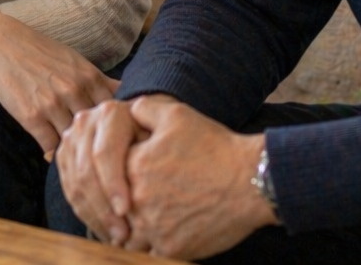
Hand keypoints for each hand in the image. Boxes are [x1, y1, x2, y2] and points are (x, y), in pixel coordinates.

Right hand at [0, 14, 119, 157]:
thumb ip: (100, 80)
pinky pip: (50, 147)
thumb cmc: (41, 53)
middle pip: (98, 129)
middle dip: (100, 143)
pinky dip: (55, 154)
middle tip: (102, 157)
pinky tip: (56, 154)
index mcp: (89, 76)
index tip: (120, 139)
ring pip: (74, 141)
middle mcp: (74, 91)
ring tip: (79, 157)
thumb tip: (130, 92)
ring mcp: (52, 105)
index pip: (116, 112)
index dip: (120, 128)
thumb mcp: (75, 60)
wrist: (1, 45)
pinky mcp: (31, 117)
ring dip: (76, 150)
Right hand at [56, 97, 153, 244]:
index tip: (126, 211)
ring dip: (95, 215)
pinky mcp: (64, 155)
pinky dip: (86, 213)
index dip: (113, 184)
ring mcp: (71, 138)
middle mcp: (86, 121)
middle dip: (103, 207)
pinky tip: (105, 228)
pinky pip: (69, 189)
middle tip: (122, 233)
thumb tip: (151, 172)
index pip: (105, 154)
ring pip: (76, 183)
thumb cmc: (156, 134)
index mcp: (111, 113)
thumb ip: (157, 146)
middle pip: (86, 171)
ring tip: (116, 236)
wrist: (137, 125)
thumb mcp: (161, 132)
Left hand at [120, 97, 274, 260]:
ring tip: (148, 221)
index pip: (109, 174)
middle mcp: (138, 200)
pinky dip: (151, 247)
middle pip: (116, 207)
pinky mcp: (171, 249)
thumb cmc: (215, 146)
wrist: (251, 180)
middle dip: (122, 205)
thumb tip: (126, 111)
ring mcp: (153, 228)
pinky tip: (163, 235)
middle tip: (135, 202)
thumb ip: (143, 109)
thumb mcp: (177, 115)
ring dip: (133, 230)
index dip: (118, 174)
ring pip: (128, 235)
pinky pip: (148, 253)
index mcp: (133, 167)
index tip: (132, 175)